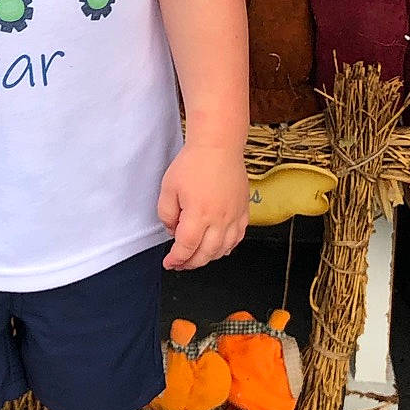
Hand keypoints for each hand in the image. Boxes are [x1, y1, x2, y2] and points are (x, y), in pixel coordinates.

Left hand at [157, 141, 248, 269]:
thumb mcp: (168, 188)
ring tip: (196, 256)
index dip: (177, 259)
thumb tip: (173, 230)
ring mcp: (234, 216)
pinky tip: (218, 247)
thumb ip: (166, 214)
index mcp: (199, 213)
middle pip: (206, 254)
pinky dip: (227, 247)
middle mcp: (219, 218)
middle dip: (190, 263)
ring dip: (208, 257)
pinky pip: (238, 238)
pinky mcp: (243, 211)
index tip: (170, 262)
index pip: (186, 247)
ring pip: (223, 249)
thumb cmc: (194, 162)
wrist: (218, 146)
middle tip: (180, 263)